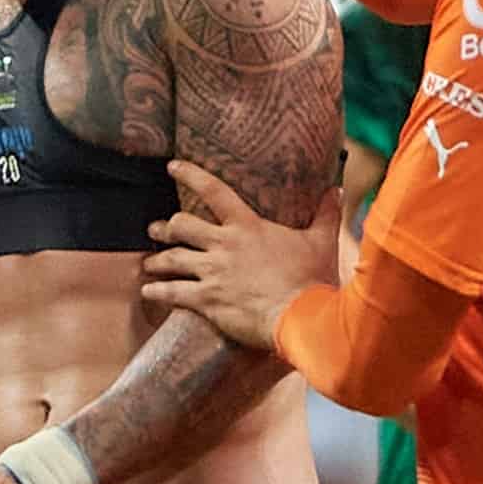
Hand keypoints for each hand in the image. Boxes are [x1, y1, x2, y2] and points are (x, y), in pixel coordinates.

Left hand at [145, 158, 332, 347]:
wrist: (300, 316)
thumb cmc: (311, 279)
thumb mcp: (321, 241)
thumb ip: (325, 214)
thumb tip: (334, 190)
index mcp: (247, 226)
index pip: (214, 191)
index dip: (190, 175)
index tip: (172, 167)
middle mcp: (224, 245)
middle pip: (182, 226)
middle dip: (166, 227)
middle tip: (156, 228)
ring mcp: (212, 272)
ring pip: (172, 258)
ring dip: (157, 260)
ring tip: (148, 262)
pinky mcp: (206, 300)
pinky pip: (172, 292)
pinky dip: (157, 291)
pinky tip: (147, 291)